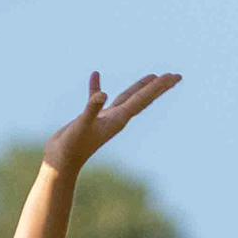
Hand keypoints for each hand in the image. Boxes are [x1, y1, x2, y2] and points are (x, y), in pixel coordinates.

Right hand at [40, 71, 180, 174]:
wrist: (61, 162)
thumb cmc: (71, 147)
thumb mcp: (81, 126)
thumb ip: (91, 109)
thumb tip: (102, 95)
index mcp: (118, 119)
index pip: (142, 98)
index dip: (158, 86)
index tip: (174, 76)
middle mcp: (116, 118)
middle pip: (143, 98)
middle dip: (159, 88)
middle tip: (176, 76)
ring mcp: (105, 118)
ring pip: (127, 97)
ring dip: (140, 87)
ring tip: (153, 76)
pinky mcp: (91, 118)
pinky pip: (97, 98)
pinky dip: (96, 87)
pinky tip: (95, 75)